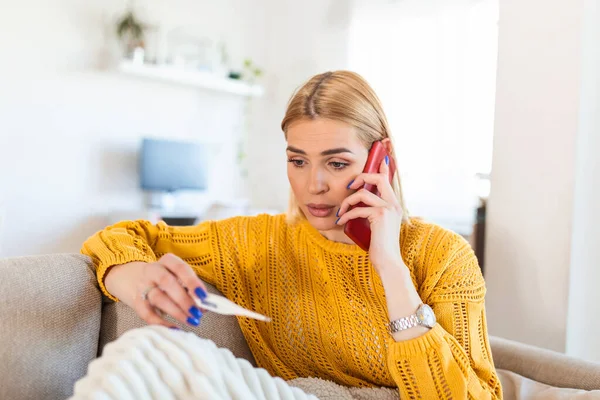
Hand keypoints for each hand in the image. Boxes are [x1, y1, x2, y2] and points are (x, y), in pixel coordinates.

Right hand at [104, 253, 208, 327]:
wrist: (131, 278)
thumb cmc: (164, 279)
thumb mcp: (177, 277)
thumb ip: (191, 289)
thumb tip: (207, 305)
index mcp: (167, 261)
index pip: (181, 268)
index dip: (193, 282)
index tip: (204, 297)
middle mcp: (153, 270)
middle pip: (168, 282)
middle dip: (184, 299)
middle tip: (197, 313)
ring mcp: (142, 285)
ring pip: (158, 298)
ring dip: (176, 311)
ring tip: (191, 321)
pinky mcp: (136, 301)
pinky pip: (147, 313)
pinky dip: (161, 322)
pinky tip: (174, 328)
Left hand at [336, 156, 403, 271]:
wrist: (388, 261)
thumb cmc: (380, 246)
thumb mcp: (376, 225)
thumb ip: (371, 213)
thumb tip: (356, 205)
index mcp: (393, 204)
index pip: (389, 179)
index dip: (383, 166)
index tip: (381, 156)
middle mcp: (393, 203)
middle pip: (378, 178)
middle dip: (361, 177)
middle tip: (350, 186)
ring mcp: (388, 208)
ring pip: (363, 193)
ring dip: (347, 202)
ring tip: (341, 212)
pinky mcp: (380, 215)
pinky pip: (358, 208)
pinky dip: (347, 214)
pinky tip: (341, 222)